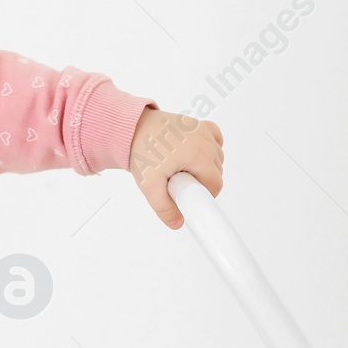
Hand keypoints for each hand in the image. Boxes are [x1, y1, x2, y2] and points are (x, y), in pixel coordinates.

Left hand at [129, 107, 222, 229]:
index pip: (215, 185)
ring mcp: (203, 131)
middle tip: (178, 182)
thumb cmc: (141, 151)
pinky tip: (195, 155)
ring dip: (205, 166)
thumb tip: (177, 223)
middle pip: (217, 172)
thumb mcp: (149, 185)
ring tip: (180, 168)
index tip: (188, 195)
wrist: (131, 128)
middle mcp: (205, 141)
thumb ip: (164, 208)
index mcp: (199, 156)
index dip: (203, 195)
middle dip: (201, 181)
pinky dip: (210, 148)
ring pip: (217, 157)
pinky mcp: (199, 124)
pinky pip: (215, 139)